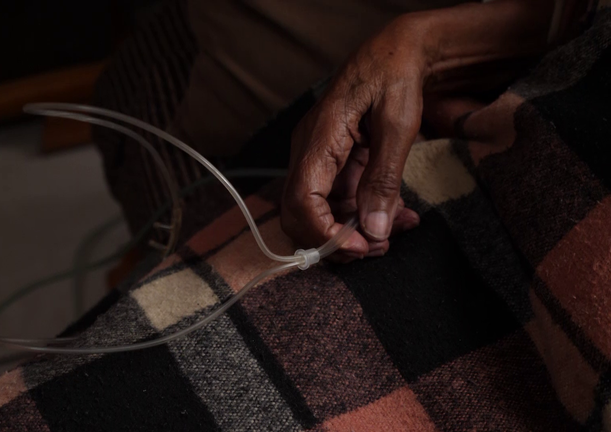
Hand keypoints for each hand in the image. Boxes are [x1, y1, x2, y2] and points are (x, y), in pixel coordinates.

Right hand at [281, 16, 425, 259]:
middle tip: (379, 247)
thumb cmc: (395, 75)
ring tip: (396, 230)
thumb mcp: (397, 125)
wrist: (397, 50)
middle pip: (302, 214)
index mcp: (319, 138)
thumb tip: (374, 229)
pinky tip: (398, 215)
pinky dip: (365, 213)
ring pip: (322, 212)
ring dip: (357, 230)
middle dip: (337, 240)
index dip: (325, 233)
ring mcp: (320, 158)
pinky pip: (340, 198)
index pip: (301, 200)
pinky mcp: (334, 162)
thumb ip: (384, 178)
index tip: (361, 246)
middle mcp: (310, 151)